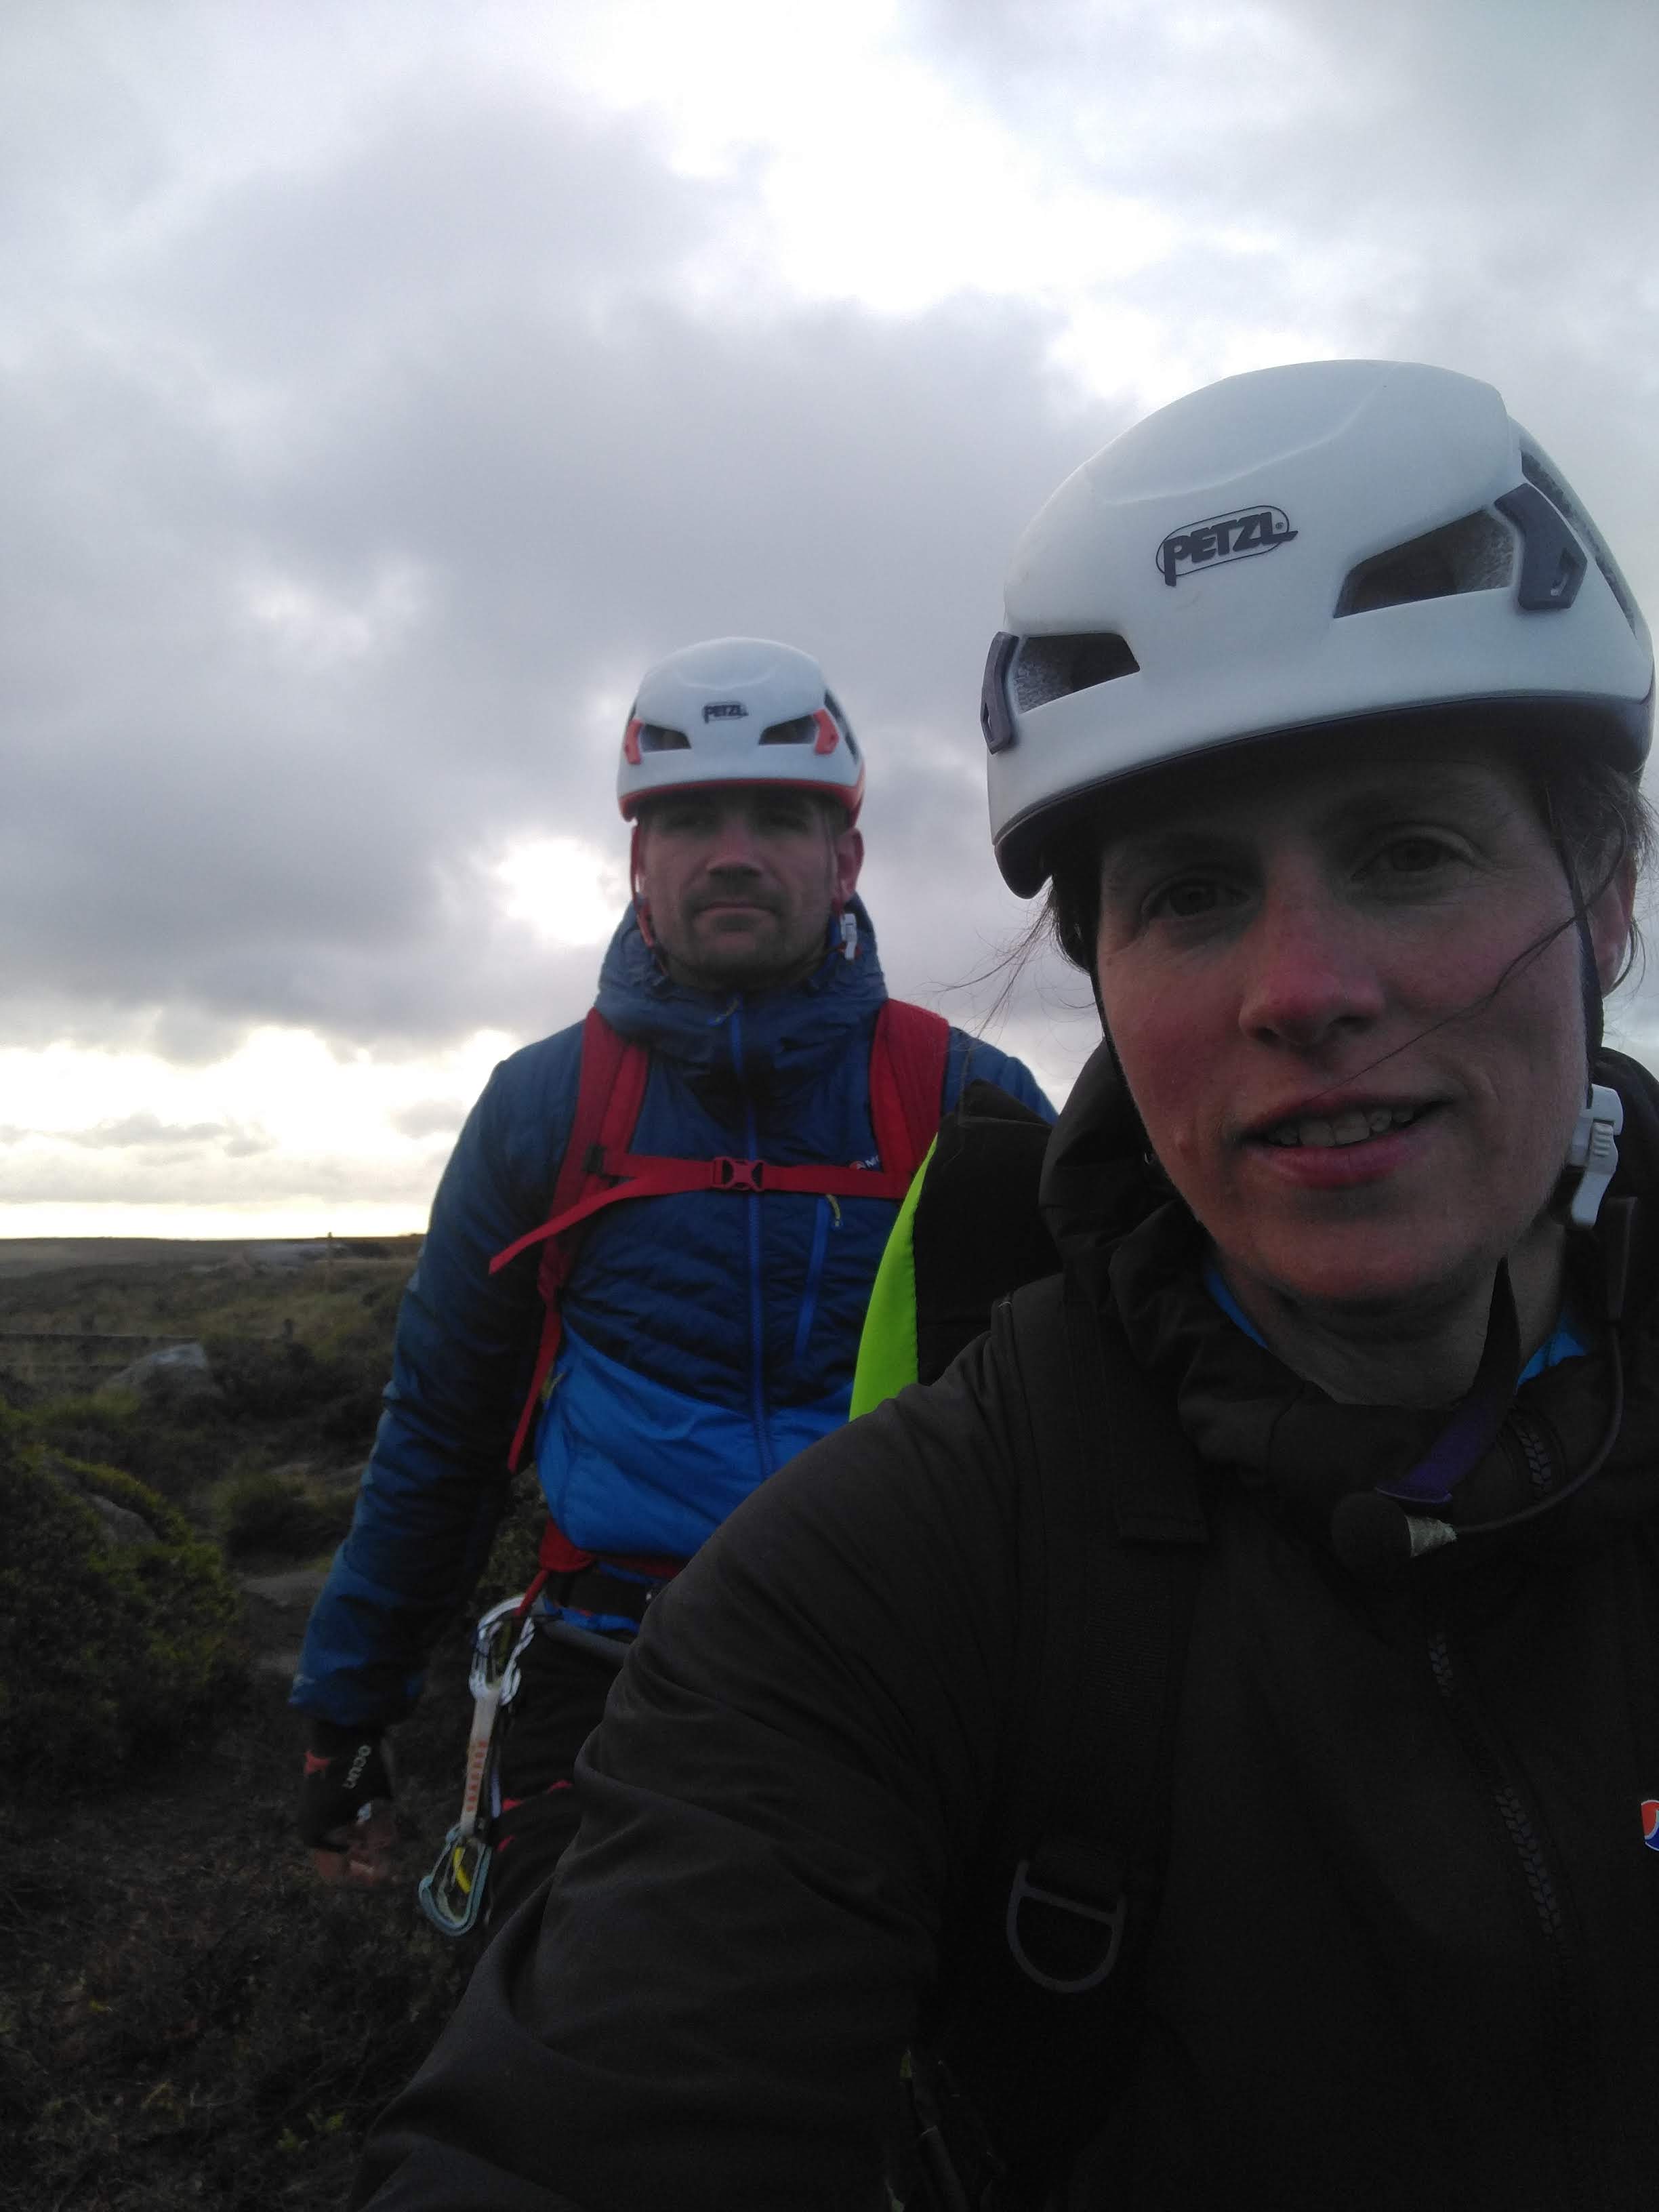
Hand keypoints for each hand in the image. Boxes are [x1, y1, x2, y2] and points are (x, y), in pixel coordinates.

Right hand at [299, 1720, 397, 1886]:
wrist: (345, 1723)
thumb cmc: (363, 1766)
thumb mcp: (379, 1804)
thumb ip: (382, 1837)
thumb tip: (387, 1864)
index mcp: (319, 1836)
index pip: (340, 1875)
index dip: (367, 1880)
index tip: (392, 1877)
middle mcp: (312, 1828)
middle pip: (339, 1861)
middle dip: (366, 1865)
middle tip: (392, 1867)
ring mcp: (315, 1811)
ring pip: (341, 1842)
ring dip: (364, 1848)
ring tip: (389, 1846)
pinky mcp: (323, 1797)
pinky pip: (340, 1825)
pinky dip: (359, 1830)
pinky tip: (378, 1826)